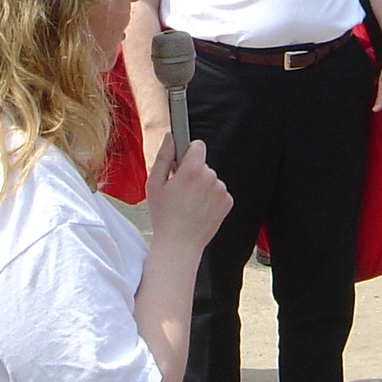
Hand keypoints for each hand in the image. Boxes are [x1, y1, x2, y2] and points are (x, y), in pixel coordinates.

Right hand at [145, 136, 230, 251]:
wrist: (180, 245)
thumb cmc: (164, 216)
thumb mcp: (154, 184)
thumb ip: (163, 156)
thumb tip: (170, 137)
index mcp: (193, 170)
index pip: (197, 145)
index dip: (188, 153)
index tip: (181, 163)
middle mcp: (211, 177)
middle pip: (203, 165)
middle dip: (193, 173)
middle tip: (180, 192)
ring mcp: (221, 190)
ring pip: (211, 179)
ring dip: (202, 187)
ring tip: (188, 205)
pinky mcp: (227, 202)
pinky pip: (218, 192)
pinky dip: (210, 199)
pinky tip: (199, 210)